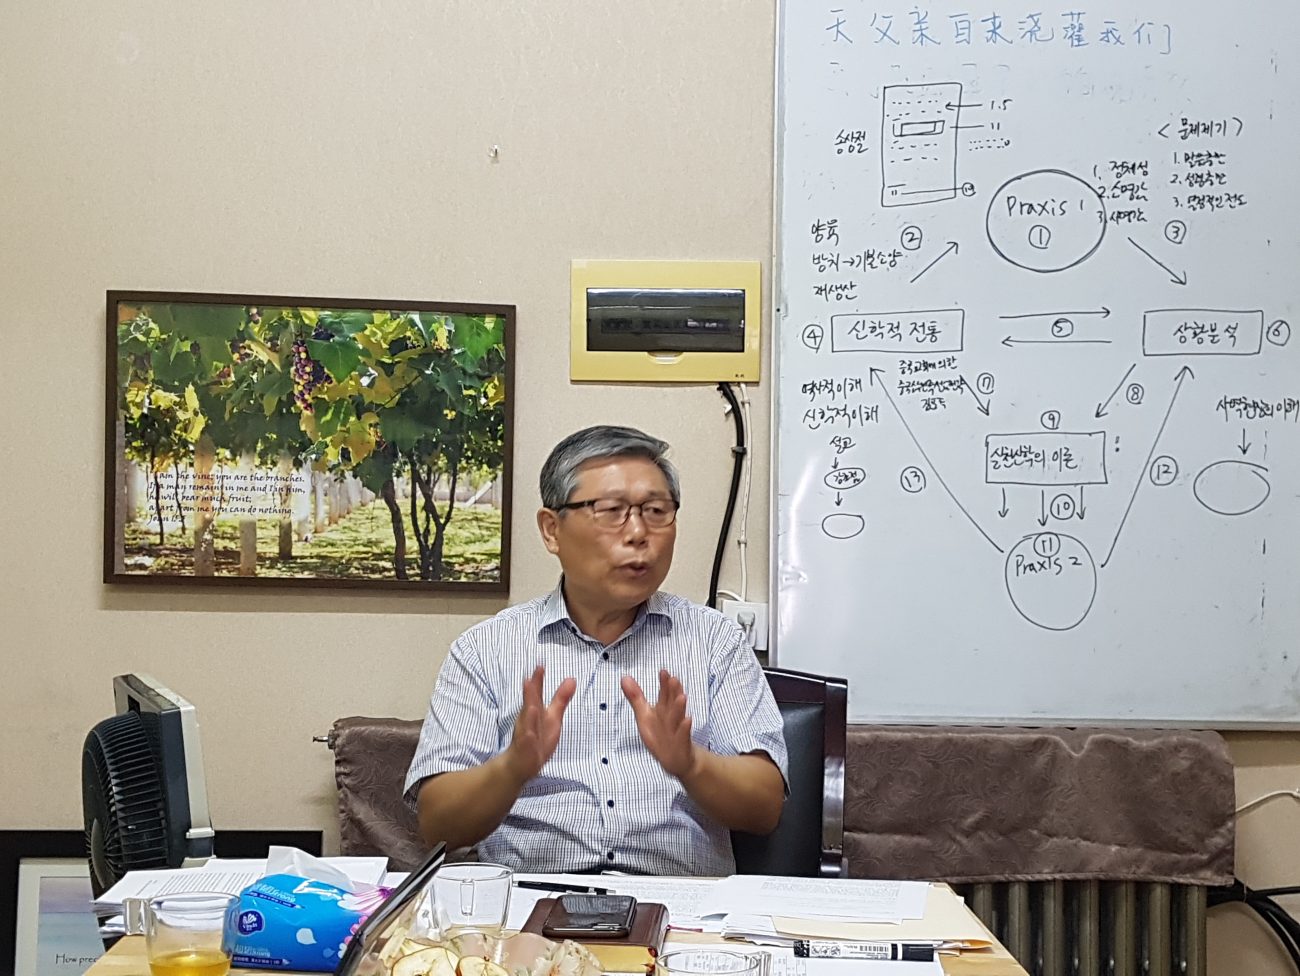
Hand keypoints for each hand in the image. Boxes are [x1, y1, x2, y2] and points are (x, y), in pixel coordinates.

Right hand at [505, 666, 575, 782]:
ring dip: (529, 715)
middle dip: (531, 693)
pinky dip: (528, 740)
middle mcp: (529, 721)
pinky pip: (526, 745)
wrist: (520, 764)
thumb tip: (572, 678)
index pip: (536, 694)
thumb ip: (561, 698)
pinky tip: (530, 735)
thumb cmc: (538, 737)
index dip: (538, 681)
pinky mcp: (525, 751)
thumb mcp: (553, 716)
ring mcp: (526, 736)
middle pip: (530, 705)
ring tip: (532, 706)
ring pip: (527, 725)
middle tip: (530, 678)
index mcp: (536, 711)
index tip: (540, 665)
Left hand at [620, 669, 696, 779]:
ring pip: (678, 718)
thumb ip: (635, 697)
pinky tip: (687, 720)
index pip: (665, 694)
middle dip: (673, 692)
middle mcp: (672, 717)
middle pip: (672, 703)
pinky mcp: (681, 744)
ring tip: (682, 697)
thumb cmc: (659, 734)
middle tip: (674, 679)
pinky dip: (684, 729)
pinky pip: (683, 736)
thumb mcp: (644, 715)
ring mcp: (677, 730)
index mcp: (663, 709)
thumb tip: (624, 677)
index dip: (664, 683)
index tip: (663, 671)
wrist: (676, 759)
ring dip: (679, 708)